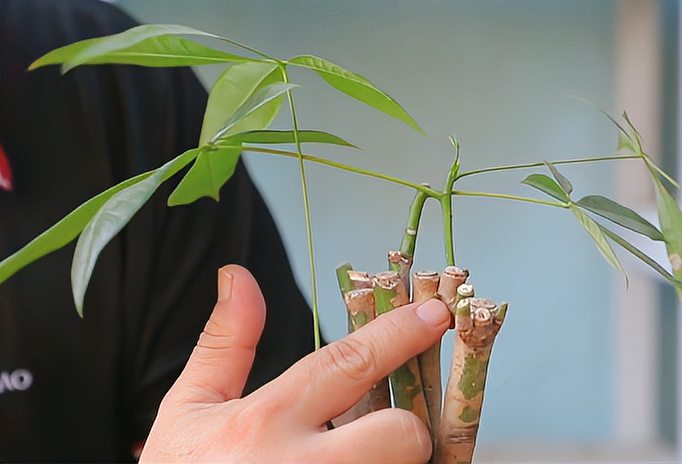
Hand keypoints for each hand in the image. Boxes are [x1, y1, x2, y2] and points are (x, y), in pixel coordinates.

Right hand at [139, 265, 449, 462]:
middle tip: (382, 434)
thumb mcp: (189, 412)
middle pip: (401, 435)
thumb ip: (224, 346)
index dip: (398, 332)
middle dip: (404, 429)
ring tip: (354, 461)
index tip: (433, 314)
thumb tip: (240, 277)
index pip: (347, 362)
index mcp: (265, 423)